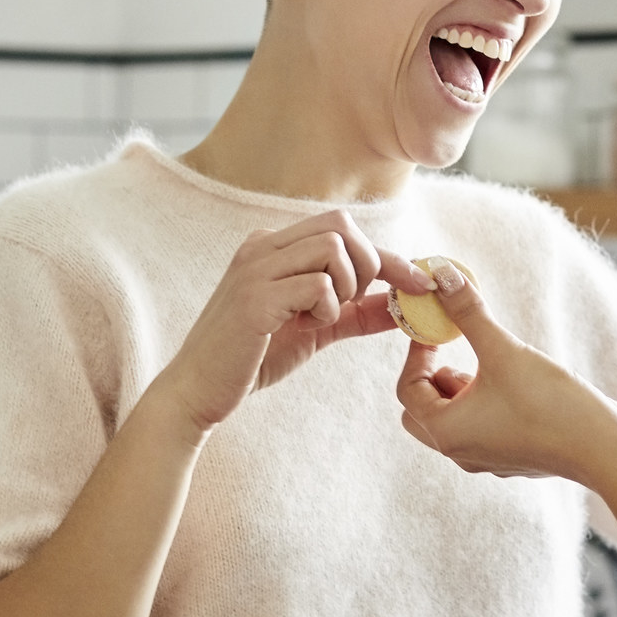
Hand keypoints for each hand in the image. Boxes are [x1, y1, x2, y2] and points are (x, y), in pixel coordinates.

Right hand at [157, 213, 430, 431]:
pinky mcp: (255, 298)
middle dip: (367, 264)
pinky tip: (305, 327)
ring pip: (332, 247)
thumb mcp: (314, 330)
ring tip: (322, 317)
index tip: (420, 282)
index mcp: (272, 247)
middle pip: (341, 224)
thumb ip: (355, 313)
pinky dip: (327, 309)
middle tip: (353, 304)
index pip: (342, 228)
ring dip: (345, 287)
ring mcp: (255, 268)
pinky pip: (317, 284)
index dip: (388, 255)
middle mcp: (262, 247)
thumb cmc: (253, 359)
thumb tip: (401, 305)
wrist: (197, 391)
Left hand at [392, 264, 616, 491]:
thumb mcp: (504, 351)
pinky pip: (481, 426)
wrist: (605, 449)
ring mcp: (486, 459)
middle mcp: (459, 452)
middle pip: (423, 410)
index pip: (408, 388)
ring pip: (453, 418)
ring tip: (492, 361)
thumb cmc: (550, 404)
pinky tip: (514, 382)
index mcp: (446, 432)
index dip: (416, 352)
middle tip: (457, 349)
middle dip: (434, 375)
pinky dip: (484, 401)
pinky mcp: (512, 456)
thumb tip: (442, 275)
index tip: (435, 326)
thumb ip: (469, 314)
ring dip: (461, 388)